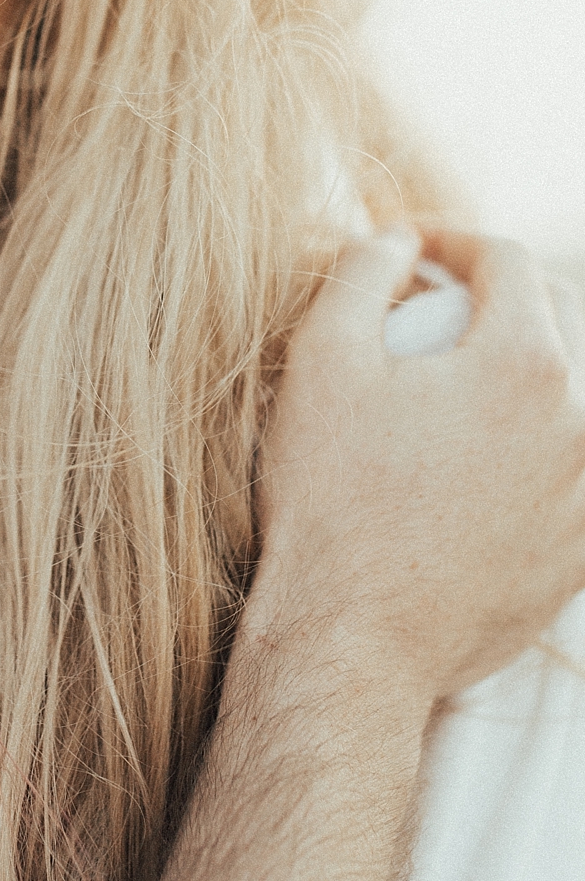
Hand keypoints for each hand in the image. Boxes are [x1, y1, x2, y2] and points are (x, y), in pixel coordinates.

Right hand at [253, 228, 584, 703]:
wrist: (353, 640)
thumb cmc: (328, 501)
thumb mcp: (321, 362)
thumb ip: (363, 273)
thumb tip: (397, 240)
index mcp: (525, 364)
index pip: (507, 261)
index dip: (453, 241)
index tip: (413, 253)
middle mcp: (579, 424)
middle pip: (554, 323)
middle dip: (492, 305)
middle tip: (427, 315)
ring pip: (567, 402)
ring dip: (518, 379)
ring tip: (452, 393)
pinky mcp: (580, 552)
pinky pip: (571, 475)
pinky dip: (535, 452)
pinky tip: (472, 465)